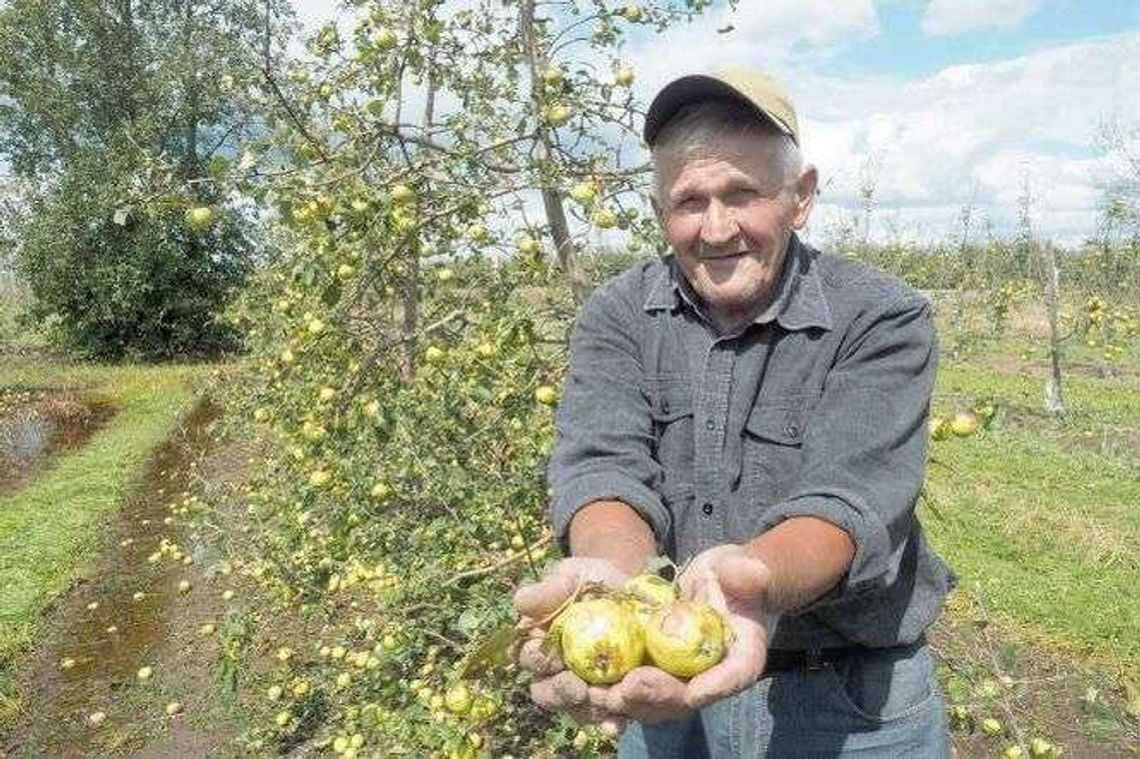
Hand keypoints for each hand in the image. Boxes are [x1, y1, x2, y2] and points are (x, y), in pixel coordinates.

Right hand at [513, 557, 629, 733]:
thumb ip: (550, 588)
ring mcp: (587, 691)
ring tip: (607, 698)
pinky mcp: (616, 701)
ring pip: (579, 710)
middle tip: (578, 688)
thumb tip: (522, 602)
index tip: (552, 658)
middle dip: (561, 693)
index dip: (537, 660)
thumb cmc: (596, 581)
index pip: (529, 657)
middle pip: (549, 693)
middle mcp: (558, 674)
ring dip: (590, 708)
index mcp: (540, 644)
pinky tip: (617, 724)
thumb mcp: (574, 575)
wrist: (639, 593)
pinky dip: (612, 722)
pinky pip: (612, 717)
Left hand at [602, 545, 771, 723]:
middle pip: (686, 699)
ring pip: (656, 703)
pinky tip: (589, 694)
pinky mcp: (657, 675)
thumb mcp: (740, 569)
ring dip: (628, 703)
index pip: (732, 677)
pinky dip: (614, 697)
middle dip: (656, 698)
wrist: (714, 585)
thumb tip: (750, 574)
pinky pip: (635, 692)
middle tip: (628, 689)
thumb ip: (747, 573)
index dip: (712, 687)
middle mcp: (712, 678)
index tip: (691, 691)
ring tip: (600, 694)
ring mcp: (681, 681)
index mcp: (741, 657)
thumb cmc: (733, 575)